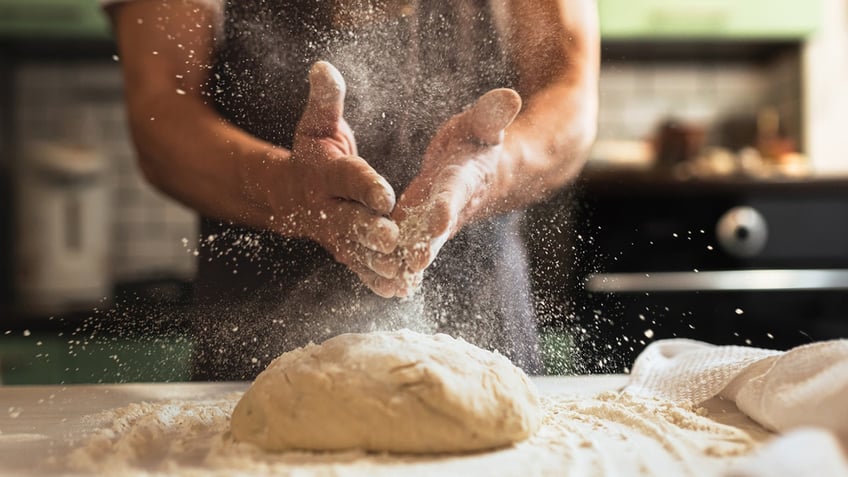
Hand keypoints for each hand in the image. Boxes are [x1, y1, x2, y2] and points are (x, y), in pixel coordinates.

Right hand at [269, 61, 400, 296]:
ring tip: (402, 272)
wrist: (288, 194)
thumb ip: (326, 100)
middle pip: (350, 221)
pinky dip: (375, 280)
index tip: (385, 193)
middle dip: (370, 231)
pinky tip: (398, 291)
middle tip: (393, 239)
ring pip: (356, 251)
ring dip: (377, 263)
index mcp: (326, 174)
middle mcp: (327, 207)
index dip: (365, 185)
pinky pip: (359, 268)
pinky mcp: (343, 251)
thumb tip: (323, 66)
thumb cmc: (313, 153)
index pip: (347, 178)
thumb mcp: (317, 124)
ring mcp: (334, 234)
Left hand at [390, 89, 522, 295]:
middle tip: (413, 263)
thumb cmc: (478, 141)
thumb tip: (511, 95)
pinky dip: (400, 265)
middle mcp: (451, 205)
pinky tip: (384, 284)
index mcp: (464, 178)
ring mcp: (435, 222)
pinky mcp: (420, 229)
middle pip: (438, 228)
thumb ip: (492, 114)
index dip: (447, 204)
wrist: (483, 171)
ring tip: (391, 280)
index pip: (455, 191)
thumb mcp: (483, 124)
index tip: (438, 218)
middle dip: (426, 245)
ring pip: (421, 244)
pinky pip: (409, 248)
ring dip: (407, 262)